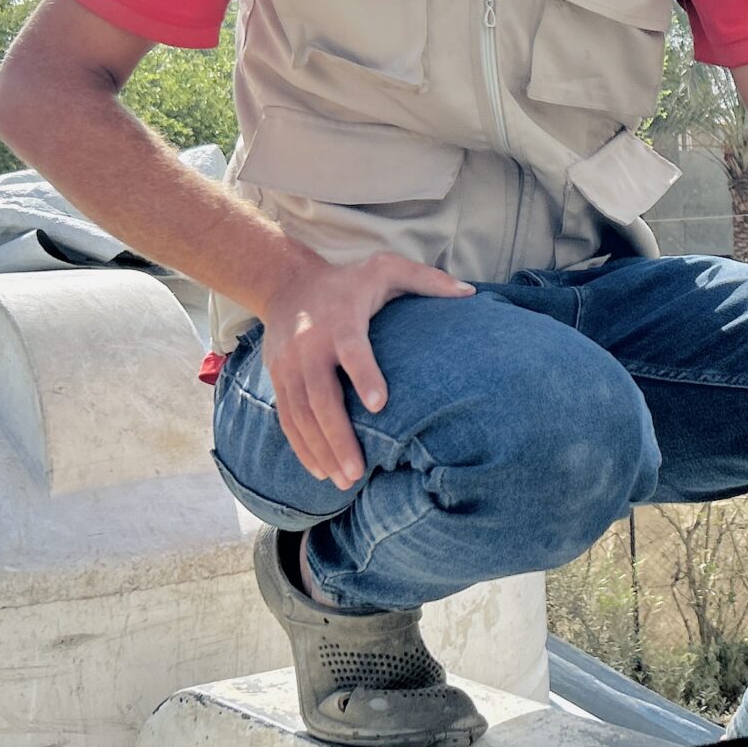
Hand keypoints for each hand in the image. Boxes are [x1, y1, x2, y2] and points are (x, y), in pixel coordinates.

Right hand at [258, 251, 472, 483]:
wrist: (286, 283)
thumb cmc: (349, 281)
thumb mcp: (386, 266)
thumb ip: (427, 279)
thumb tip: (469, 292)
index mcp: (341, 320)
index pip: (352, 349)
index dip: (364, 374)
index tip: (380, 404)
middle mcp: (310, 345)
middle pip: (320, 395)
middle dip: (338, 435)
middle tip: (358, 471)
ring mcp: (289, 366)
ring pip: (300, 413)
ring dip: (320, 449)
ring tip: (344, 480)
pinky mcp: (278, 379)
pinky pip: (286, 418)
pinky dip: (301, 447)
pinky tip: (319, 472)